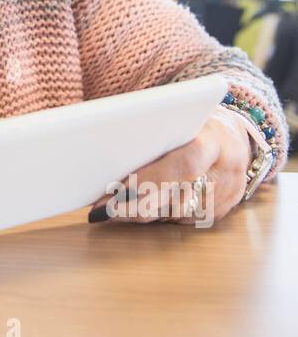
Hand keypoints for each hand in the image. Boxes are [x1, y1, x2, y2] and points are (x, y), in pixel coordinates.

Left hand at [89, 107, 252, 224]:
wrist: (233, 134)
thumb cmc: (195, 121)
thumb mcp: (178, 116)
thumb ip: (154, 133)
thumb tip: (111, 156)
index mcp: (215, 139)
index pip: (184, 165)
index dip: (150, 180)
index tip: (117, 189)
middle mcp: (226, 170)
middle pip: (179, 198)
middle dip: (137, 205)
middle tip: (104, 209)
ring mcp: (228, 193)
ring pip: (178, 214)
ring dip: (143, 213)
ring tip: (113, 209)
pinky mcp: (223, 209)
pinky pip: (185, 220)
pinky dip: (159, 215)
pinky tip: (138, 208)